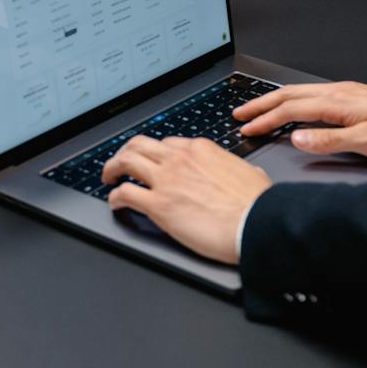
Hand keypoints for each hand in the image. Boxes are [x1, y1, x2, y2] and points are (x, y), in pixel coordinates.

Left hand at [101, 136, 272, 263]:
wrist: (257, 223)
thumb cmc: (258, 204)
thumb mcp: (252, 174)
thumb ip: (240, 171)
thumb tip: (248, 174)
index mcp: (201, 149)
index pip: (167, 144)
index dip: (155, 153)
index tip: (151, 161)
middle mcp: (180, 159)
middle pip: (139, 145)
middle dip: (125, 152)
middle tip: (120, 164)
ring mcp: (167, 180)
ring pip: (126, 161)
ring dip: (112, 168)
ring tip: (109, 178)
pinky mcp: (158, 205)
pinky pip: (125, 193)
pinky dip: (115, 197)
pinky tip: (115, 203)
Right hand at [234, 81, 366, 165]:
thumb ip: (330, 141)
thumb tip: (297, 139)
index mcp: (339, 101)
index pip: (292, 109)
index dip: (265, 118)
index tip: (245, 127)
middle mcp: (341, 92)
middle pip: (291, 95)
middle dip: (262, 103)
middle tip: (239, 112)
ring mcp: (348, 94)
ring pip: (302, 93)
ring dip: (276, 101)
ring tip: (258, 109)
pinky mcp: (356, 99)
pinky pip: (315, 96)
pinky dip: (295, 102)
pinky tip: (295, 108)